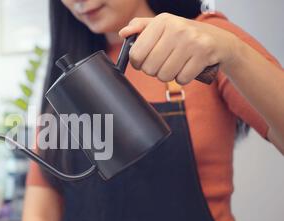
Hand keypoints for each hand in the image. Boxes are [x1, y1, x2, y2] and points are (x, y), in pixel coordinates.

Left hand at [119, 13, 240, 84]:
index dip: (137, 63)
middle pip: (149, 68)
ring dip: (168, 75)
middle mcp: (177, 28)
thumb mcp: (163, 26)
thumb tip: (123, 33)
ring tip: (175, 65)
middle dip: (154, 70)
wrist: (219, 40)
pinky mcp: (204, 53)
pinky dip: (183, 78)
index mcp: (162, 21)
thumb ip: (140, 28)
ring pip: (165, 76)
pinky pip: (181, 79)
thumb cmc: (184, 36)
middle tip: (162, 63)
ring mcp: (192, 40)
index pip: (136, 54)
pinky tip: (188, 67)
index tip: (142, 62)